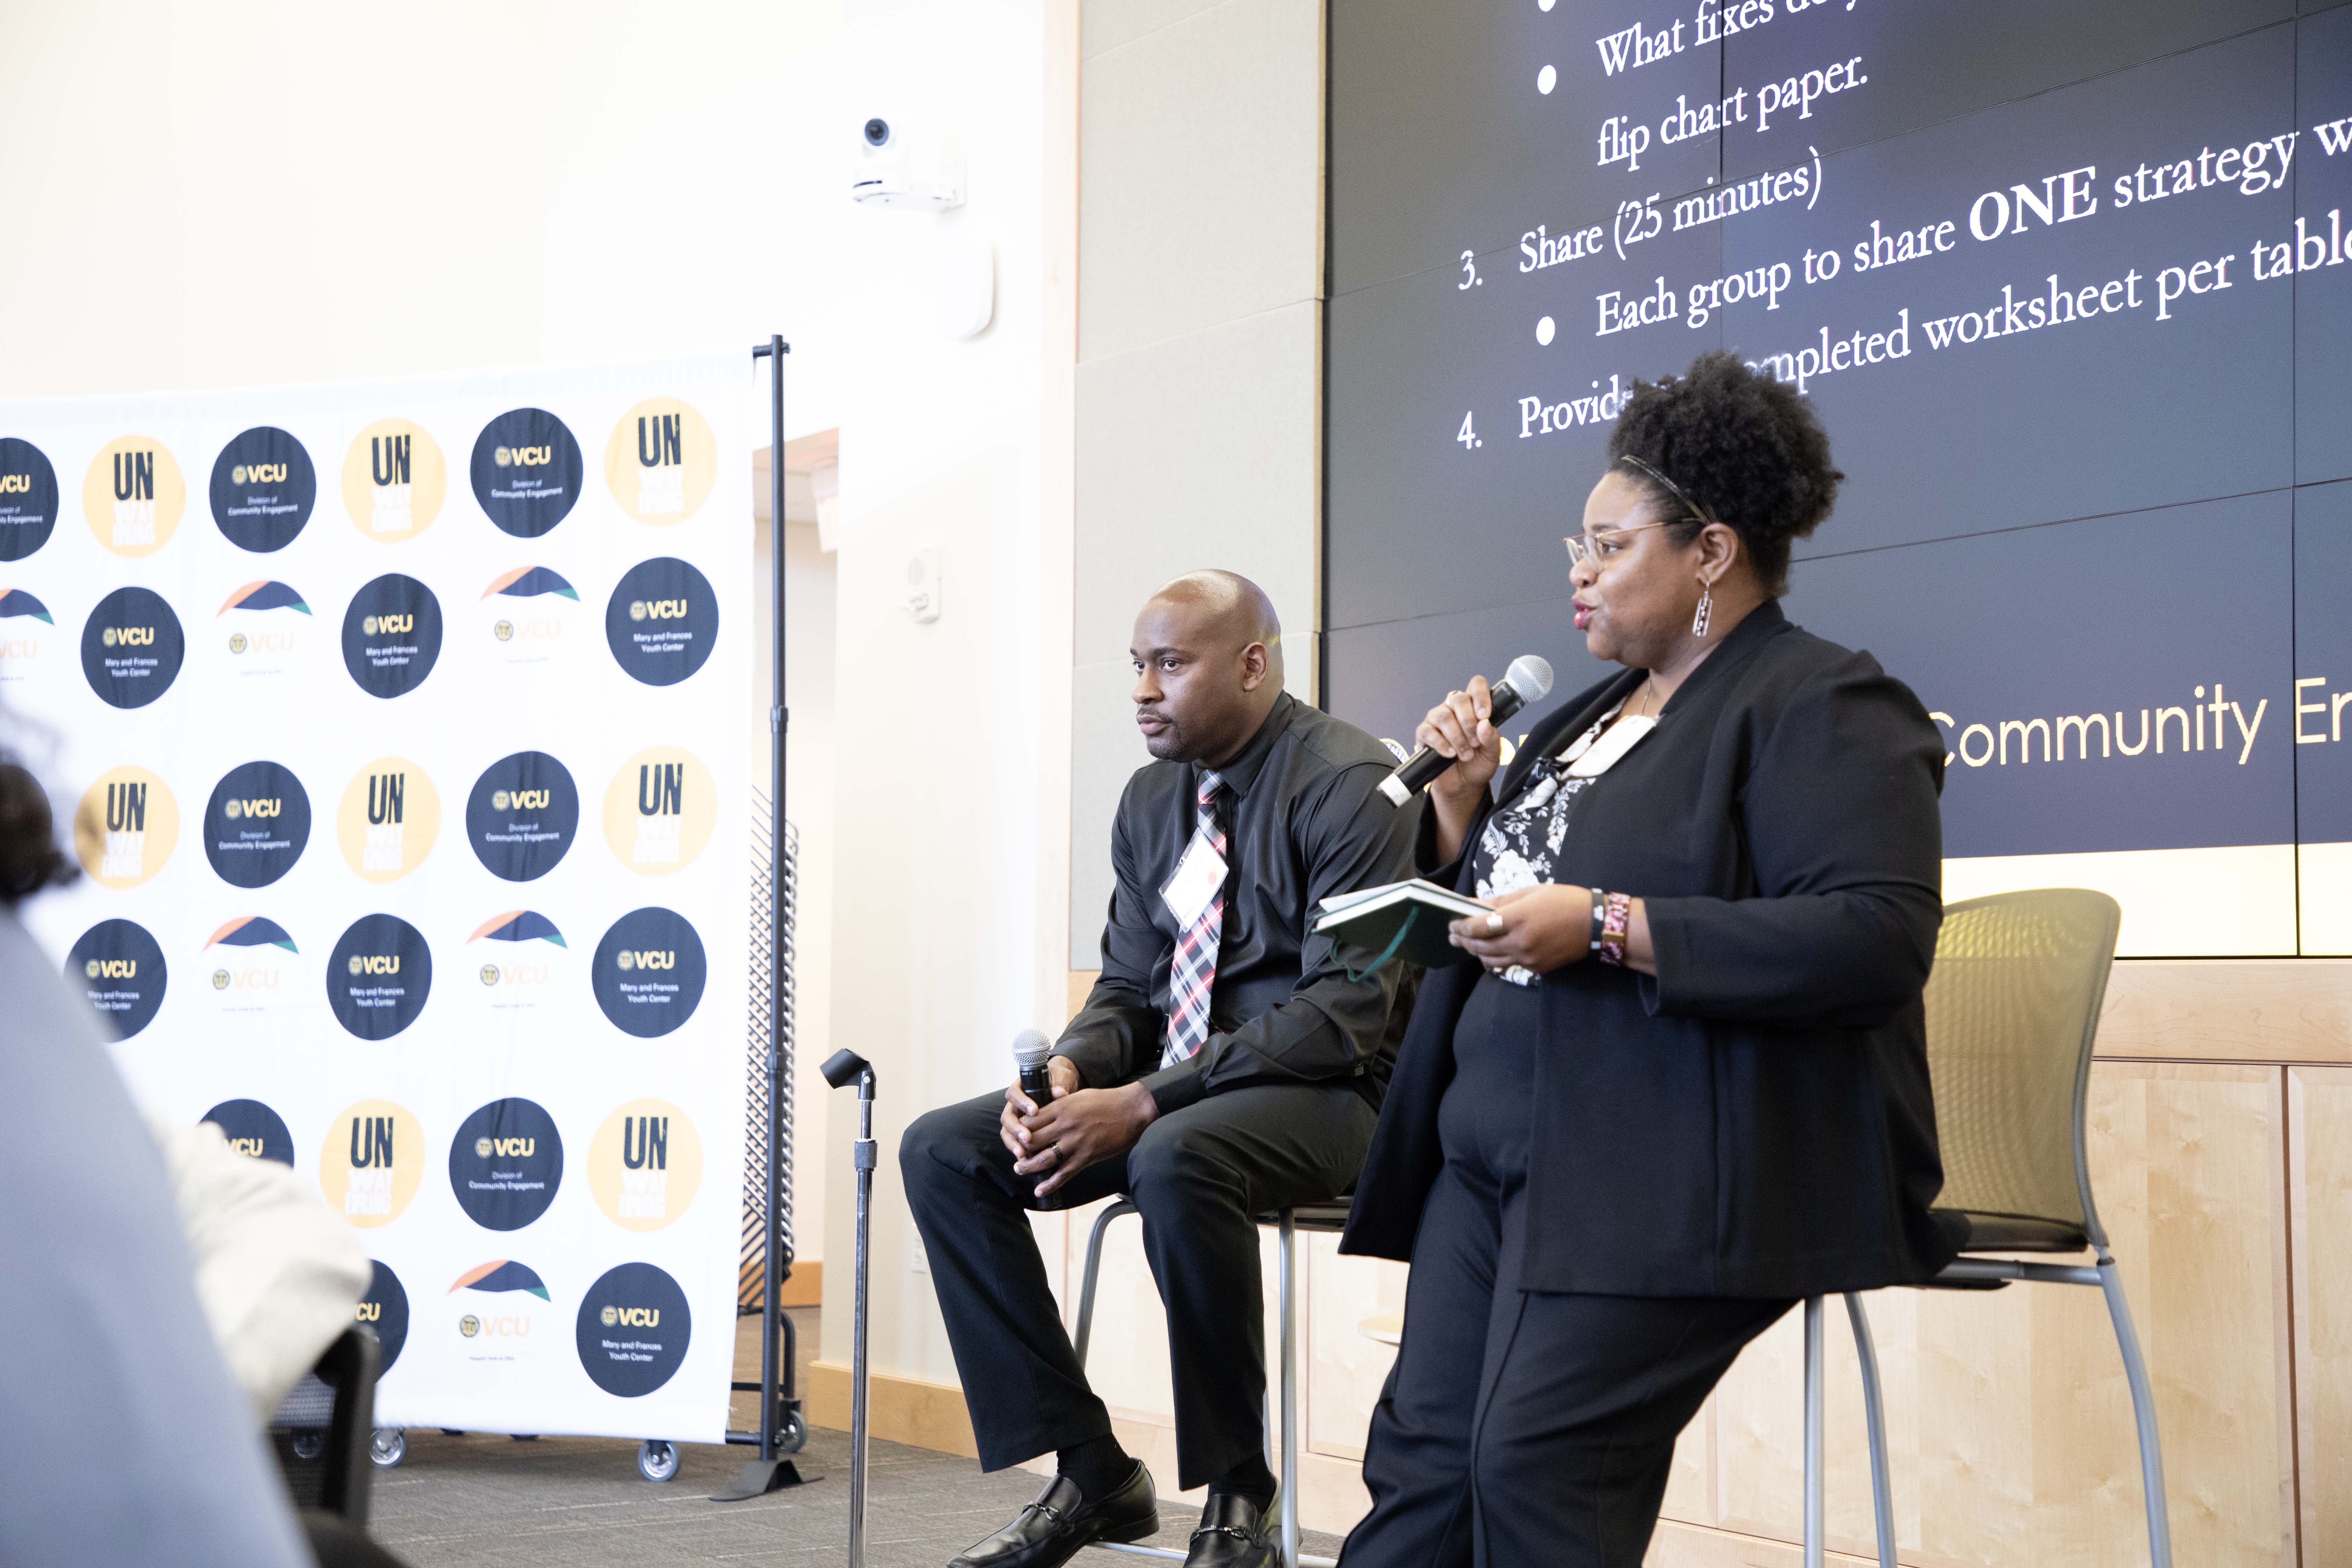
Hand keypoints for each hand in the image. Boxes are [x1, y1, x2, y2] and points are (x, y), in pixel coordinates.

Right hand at [999, 1056, 1083, 1162]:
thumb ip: (1060, 1084)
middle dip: (1015, 1129)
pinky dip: (1020, 1150)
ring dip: (1013, 1143)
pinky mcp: (1022, 1131)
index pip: (1014, 1094)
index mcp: (1021, 1088)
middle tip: (1027, 1138)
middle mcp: (1015, 1105)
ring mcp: (1017, 1119)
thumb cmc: (1060, 1079)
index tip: (1035, 1111)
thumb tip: (1060, 1093)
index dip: (1021, 1102)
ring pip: (1007, 1132)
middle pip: (1007, 1117)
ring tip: (1023, 1154)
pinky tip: (1028, 1159)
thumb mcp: (1061, 1077)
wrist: (1063, 1087)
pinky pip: (1016, 1142)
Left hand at [1014, 1082, 1158, 1197]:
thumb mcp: (1079, 1096)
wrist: (1132, 1110)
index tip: (1018, 1134)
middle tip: (1016, 1154)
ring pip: (1043, 1159)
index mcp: (1061, 1107)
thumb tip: (1046, 1109)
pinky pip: (1063, 1174)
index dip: (1020, 1129)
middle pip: (1032, 1141)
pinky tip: (1040, 1191)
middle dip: (1020, 1149)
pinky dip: (1050, 1185)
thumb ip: (1061, 1103)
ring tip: (1020, 1169)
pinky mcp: (1086, 1157)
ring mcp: (1075, 1142)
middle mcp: (1064, 1125)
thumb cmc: (1106, 1101)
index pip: (1030, 1121)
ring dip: (1028, 1167)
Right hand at [1416, 675, 1503, 809]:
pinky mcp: (1424, 734)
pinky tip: (1450, 754)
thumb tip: (1484, 724)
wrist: (1463, 785)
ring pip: (1444, 716)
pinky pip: (1429, 732)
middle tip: (1475, 742)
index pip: (1475, 685)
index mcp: (1473, 707)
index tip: (1485, 715)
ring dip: (1458, 737)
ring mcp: (1437, 720)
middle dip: (1469, 722)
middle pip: (1458, 698)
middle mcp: (1453, 709)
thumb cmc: (1478, 764)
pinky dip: (1441, 744)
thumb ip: (1491, 738)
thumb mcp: (1493, 753)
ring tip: (1466, 754)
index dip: (1480, 695)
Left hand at [1448, 884, 1591, 975]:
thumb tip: (1473, 905)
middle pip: (1480, 946)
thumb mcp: (1531, 893)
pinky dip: (1496, 958)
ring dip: (1476, 952)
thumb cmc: (1564, 901)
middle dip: (1463, 940)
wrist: (1596, 925)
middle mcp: (1520, 942)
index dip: (1460, 926)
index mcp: (1518, 918)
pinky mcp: (1536, 969)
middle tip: (1453, 935)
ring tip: (1467, 943)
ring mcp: (1528, 958)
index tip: (1452, 923)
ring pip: (1491, 960)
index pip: (1477, 927)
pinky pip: (1509, 965)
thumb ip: (1499, 902)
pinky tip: (1491, 950)